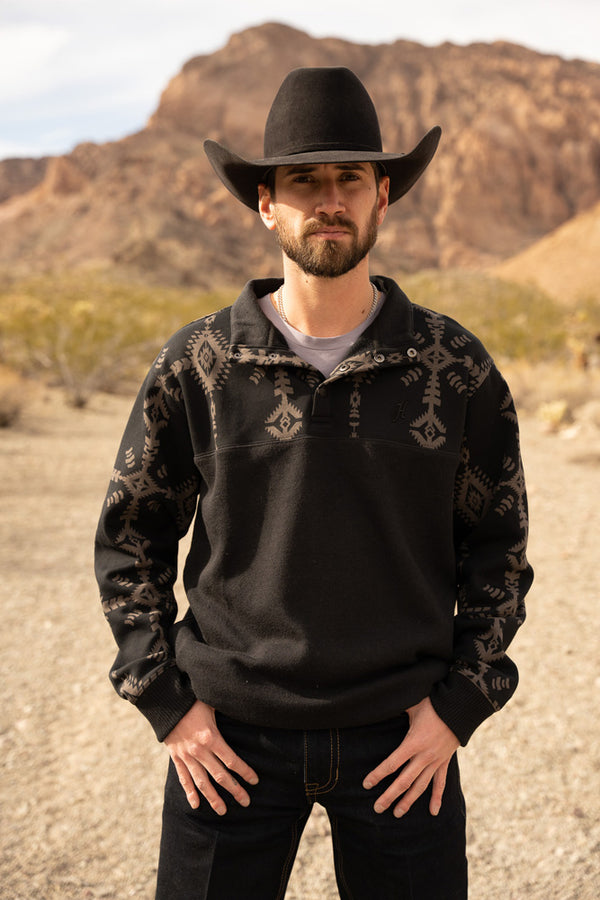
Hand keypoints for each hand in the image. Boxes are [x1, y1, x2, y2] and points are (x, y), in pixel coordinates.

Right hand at [164, 700, 258, 814]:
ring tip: (222, 811)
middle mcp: (199, 751)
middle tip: (246, 802)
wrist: (165, 702)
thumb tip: (245, 707)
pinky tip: (196, 805)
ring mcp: (186, 756)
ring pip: (202, 782)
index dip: (244, 772)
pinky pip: (183, 778)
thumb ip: (228, 710)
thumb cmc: (192, 700)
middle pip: (220, 775)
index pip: (232, 760)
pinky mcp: (176, 757)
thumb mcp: (212, 703)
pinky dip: (189, 792)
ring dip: (213, 798)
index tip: (255, 781)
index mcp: (211, 737)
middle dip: (234, 790)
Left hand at [362, 697, 459, 817]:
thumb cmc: (433, 703)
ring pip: (420, 786)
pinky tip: (433, 812)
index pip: (392, 763)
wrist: (460, 708)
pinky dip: (437, 798)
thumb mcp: (412, 704)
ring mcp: (436, 761)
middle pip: (404, 781)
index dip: (378, 775)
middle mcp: (424, 755)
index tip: (367, 784)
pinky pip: (441, 783)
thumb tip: (380, 702)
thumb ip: (396, 708)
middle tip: (378, 808)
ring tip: (398, 813)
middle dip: (390, 796)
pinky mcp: (445, 762)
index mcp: (413, 742)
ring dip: (409, 801)